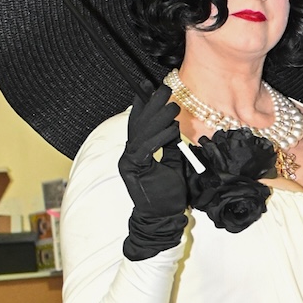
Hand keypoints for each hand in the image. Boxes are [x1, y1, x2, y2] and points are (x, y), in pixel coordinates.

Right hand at [118, 85, 187, 259]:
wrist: (162, 217)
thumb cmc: (167, 193)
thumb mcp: (172, 163)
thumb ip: (170, 146)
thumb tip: (173, 126)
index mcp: (138, 150)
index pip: (140, 123)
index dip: (144, 103)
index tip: (151, 85)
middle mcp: (130, 153)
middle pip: (140, 124)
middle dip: (152, 104)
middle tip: (164, 88)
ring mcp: (129, 161)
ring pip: (143, 134)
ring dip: (159, 118)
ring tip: (173, 107)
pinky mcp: (133, 170)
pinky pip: (146, 149)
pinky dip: (159, 138)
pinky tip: (171, 129)